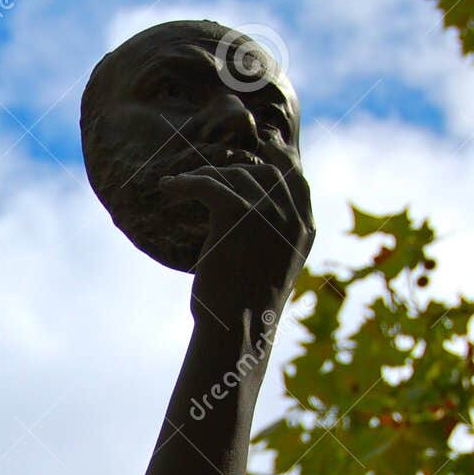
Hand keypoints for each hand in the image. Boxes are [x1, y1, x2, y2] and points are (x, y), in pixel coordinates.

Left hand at [160, 138, 313, 320]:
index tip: (260, 146)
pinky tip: (168, 187)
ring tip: (180, 186)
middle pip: (263, 172)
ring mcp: (267, 213)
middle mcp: (292, 217)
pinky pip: (208, 184)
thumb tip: (251, 210)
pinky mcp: (238, 214)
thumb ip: (272, 236)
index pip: (296, 179)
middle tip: (205, 172)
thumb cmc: (244, 307)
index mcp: (304, 229)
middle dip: (233, 168)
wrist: (235, 329)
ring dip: (203, 177)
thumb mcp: (268, 268)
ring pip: (233, 176)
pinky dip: (185, 183)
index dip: (277, 159)